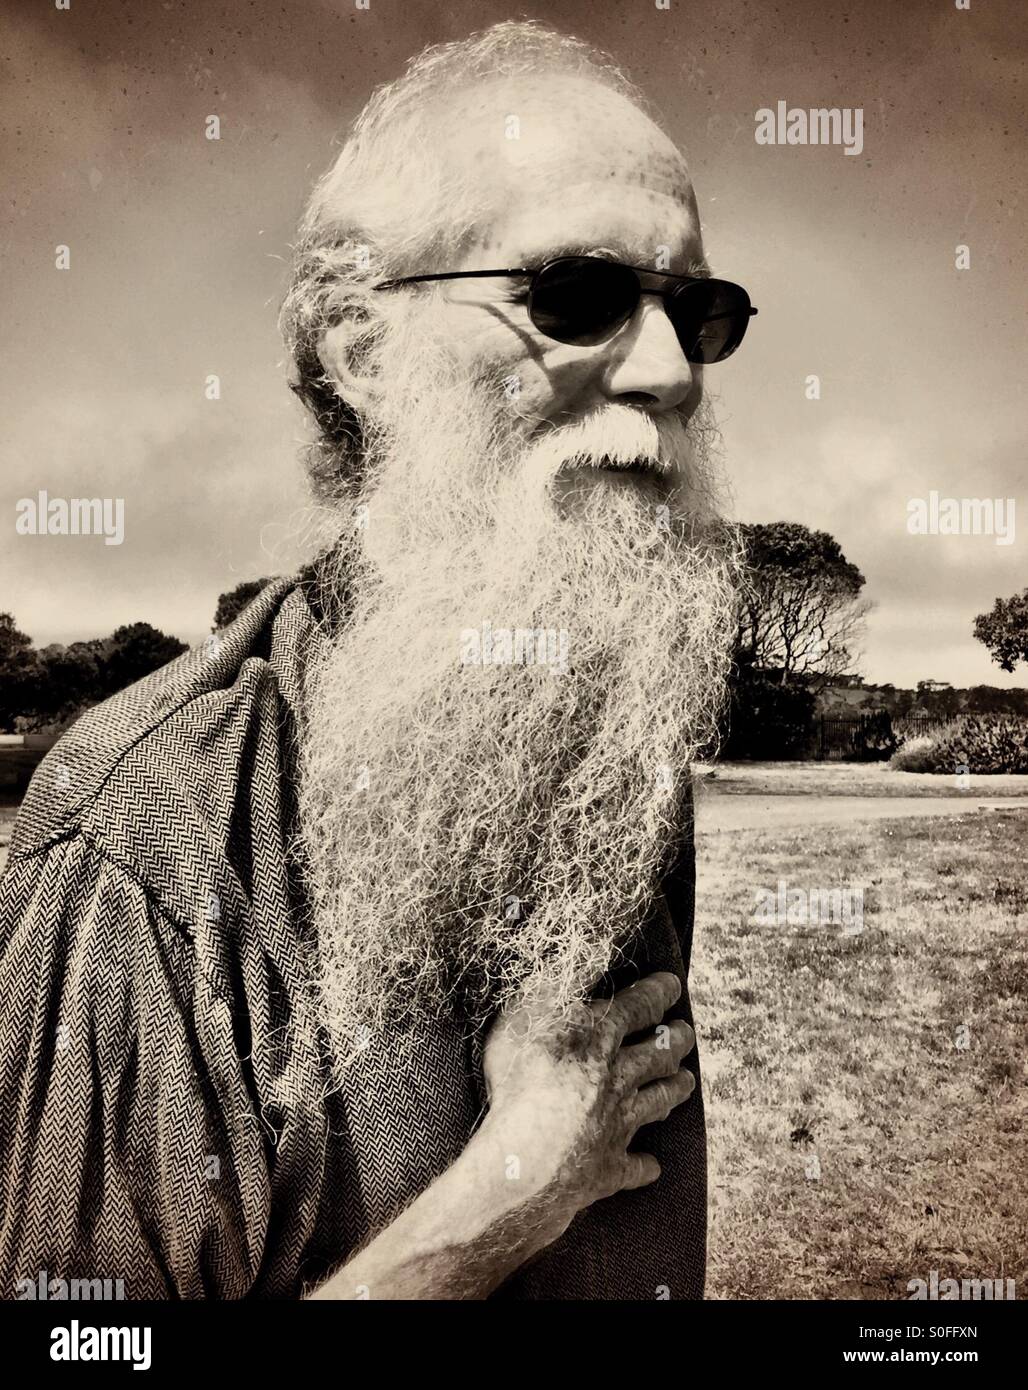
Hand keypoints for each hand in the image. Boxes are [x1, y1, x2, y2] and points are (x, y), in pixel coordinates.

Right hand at [476, 971, 695, 1244]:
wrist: (522, 1163)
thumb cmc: (516, 1082)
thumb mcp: (523, 1018)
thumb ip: (550, 988)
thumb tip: (581, 959)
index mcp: (600, 1037)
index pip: (639, 1005)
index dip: (658, 992)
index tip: (672, 985)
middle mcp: (619, 1078)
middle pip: (660, 1054)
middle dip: (677, 1040)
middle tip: (686, 1032)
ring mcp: (618, 1124)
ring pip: (658, 1102)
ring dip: (675, 1090)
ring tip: (686, 1081)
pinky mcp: (610, 1167)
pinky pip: (635, 1167)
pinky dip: (644, 1165)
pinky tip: (650, 1166)